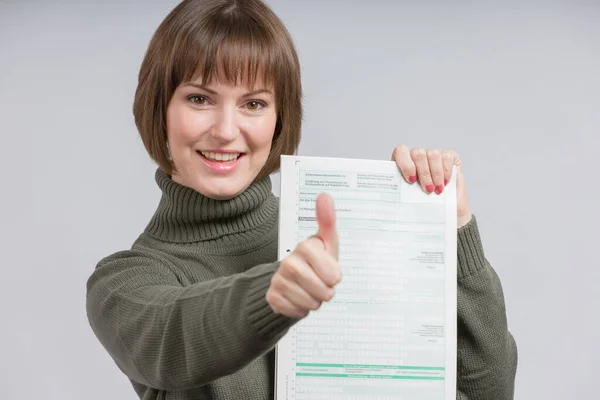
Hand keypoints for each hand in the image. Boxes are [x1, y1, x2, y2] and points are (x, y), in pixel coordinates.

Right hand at [266, 193, 341, 317]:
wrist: (293, 280)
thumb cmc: (316, 260)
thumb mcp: (328, 242)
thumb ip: (327, 219)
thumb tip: (324, 195)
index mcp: (305, 247)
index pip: (333, 275)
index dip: (335, 277)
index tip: (330, 270)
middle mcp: (289, 262)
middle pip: (323, 291)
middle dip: (326, 292)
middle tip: (320, 282)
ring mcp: (279, 279)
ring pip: (310, 303)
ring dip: (314, 301)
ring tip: (309, 289)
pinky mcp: (272, 297)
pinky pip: (297, 312)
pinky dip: (301, 309)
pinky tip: (297, 297)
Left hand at [392, 144, 471, 227]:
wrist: (446, 209)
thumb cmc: (426, 204)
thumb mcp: (412, 199)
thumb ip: (404, 193)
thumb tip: (395, 198)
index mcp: (404, 163)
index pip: (400, 152)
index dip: (405, 164)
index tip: (411, 180)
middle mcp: (418, 156)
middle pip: (418, 154)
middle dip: (423, 174)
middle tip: (428, 189)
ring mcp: (433, 154)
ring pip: (432, 155)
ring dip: (436, 174)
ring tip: (437, 189)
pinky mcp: (448, 155)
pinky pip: (446, 157)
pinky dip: (446, 171)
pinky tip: (445, 183)